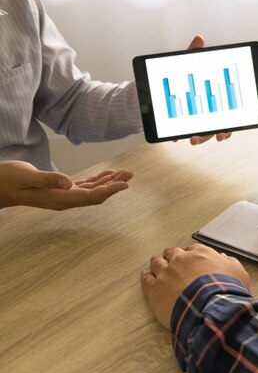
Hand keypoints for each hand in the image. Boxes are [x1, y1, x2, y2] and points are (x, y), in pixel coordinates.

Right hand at [0, 161, 132, 209]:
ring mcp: (62, 196)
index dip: (109, 190)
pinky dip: (96, 180)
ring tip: (123, 172)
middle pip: (96, 195)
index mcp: (58, 198)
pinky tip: (106, 174)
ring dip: (108, 182)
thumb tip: (68, 183)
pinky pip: (83, 187)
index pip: (90, 196)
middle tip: (130, 174)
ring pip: (92, 191)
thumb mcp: (25, 177)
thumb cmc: (6, 180)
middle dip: (114, 186)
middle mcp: (63, 200)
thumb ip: (47, 179)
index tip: (124, 184)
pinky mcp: (59, 190)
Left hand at [140, 244, 250, 328]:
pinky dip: (146, 276)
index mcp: (199, 253)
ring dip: (157, 262)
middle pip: (172, 253)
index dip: (190, 255)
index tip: (191, 261)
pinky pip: (146, 279)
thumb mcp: (239, 273)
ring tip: (156, 264)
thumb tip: (224, 259)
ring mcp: (165, 273)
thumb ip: (230, 263)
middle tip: (172, 262)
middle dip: (172, 256)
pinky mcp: (154, 289)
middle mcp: (180, 259)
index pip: (191, 249)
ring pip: (157, 262)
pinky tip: (146, 275)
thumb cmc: (226, 290)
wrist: (210, 308)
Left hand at [184, 34, 232, 145]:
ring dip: (200, 138)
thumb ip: (193, 54)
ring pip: (202, 134)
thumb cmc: (178, 74)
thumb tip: (199, 38)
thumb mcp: (185, 63)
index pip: (228, 116)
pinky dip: (179, 135)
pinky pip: (181, 133)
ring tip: (192, 140)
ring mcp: (194, 120)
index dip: (230, 126)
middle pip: (217, 128)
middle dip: (215, 135)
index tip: (224, 132)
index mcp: (215, 100)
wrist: (155, 85)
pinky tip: (176, 136)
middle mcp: (207, 113)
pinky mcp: (179, 124)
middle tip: (216, 136)